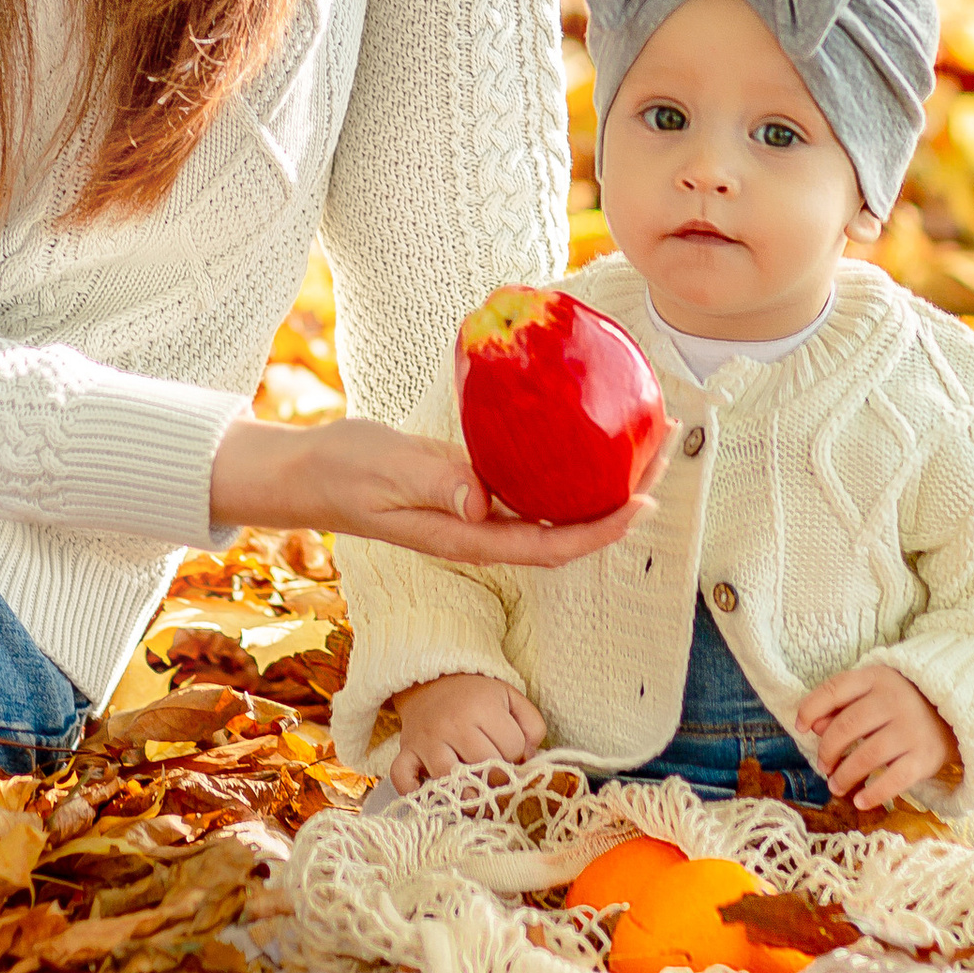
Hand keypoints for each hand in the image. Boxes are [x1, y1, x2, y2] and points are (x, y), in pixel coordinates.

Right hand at [208, 413, 665, 568]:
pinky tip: (589, 428)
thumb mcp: (384, 471)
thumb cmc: (343, 471)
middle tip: (665, 442)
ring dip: (606, 474)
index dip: (602, 529)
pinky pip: (536, 478)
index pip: (550, 544)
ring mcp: (481, 509)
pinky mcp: (475, 484)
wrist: (308, 472)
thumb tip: (485, 499)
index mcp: (467, 537)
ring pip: (559, 501)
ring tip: (646, 431)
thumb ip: (433, 480)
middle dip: (623, 494)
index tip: (644, 501)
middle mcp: (484, 528)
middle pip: (570, 524)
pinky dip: (571, 458)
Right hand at [385, 674, 547, 790]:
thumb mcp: (512, 699)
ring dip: (466, 793)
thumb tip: (527, 760)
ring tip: (476, 792)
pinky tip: (431, 794)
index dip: (517, 754)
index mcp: (482, 708)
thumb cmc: (477, 696)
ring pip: (449, 780)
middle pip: (483, 767)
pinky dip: (414, 792)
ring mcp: (426, 741)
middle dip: (496, 776)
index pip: (512, 748)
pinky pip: (403, 779)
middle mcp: (452, 725)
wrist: (433, 681)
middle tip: (496, 772)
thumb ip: (532, 726)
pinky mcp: (406, 752)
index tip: (510, 751)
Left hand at [796, 661, 959, 810]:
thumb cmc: (901, 706)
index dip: (811, 708)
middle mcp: (894, 700)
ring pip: (867, 755)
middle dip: (828, 750)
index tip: (800, 727)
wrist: (954, 716)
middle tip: (824, 766)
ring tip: (836, 786)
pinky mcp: (925, 756)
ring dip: (845, 775)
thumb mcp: (873, 694)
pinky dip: (874, 793)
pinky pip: (895, 779)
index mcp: (877, 678)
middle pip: (848, 726)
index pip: (835, 688)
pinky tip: (860, 801)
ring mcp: (911, 728)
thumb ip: (841, 705)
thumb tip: (812, 726)